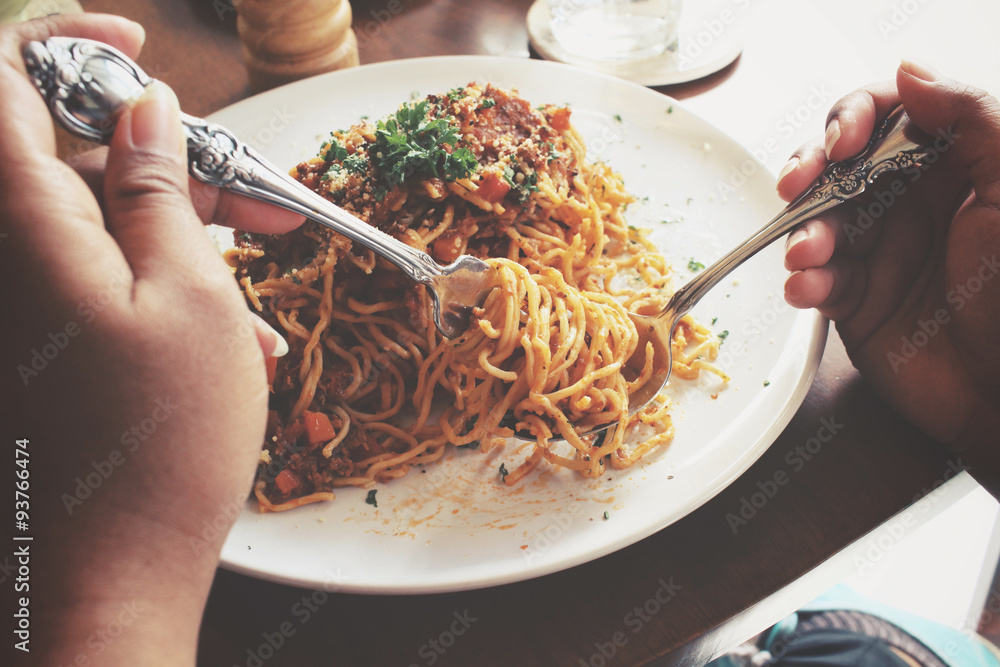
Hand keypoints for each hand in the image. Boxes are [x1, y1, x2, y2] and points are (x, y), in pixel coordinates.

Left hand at [0, 14, 300, 663]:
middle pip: (70, 160)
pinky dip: (158, 294)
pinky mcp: (37, 344)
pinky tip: (229, 340)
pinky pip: (92, 286)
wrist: (107, 573)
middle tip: (254, 199)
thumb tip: (144, 108)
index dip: (69, 47)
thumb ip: (157, 190)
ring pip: (95, 228)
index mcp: (25, 225)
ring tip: (259, 291)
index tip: (141, 51)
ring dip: (181, 242)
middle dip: (168, 166)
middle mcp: (5, 257)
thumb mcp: (190, 297)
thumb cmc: (160, 442)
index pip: (6, 85)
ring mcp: (18, 304)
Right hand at [778, 61, 999, 480]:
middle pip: (839, 164)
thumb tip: (909, 69)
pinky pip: (816, 279)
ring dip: (804, 234)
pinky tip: (810, 289)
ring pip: (818, 221)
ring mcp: (880, 252)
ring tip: (810, 258)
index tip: (845, 140)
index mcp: (953, 167)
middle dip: (811, 171)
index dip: (856, 116)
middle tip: (797, 187)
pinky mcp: (856, 300)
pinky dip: (805, 282)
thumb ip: (972, 117)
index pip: (891, 117)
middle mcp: (911, 203)